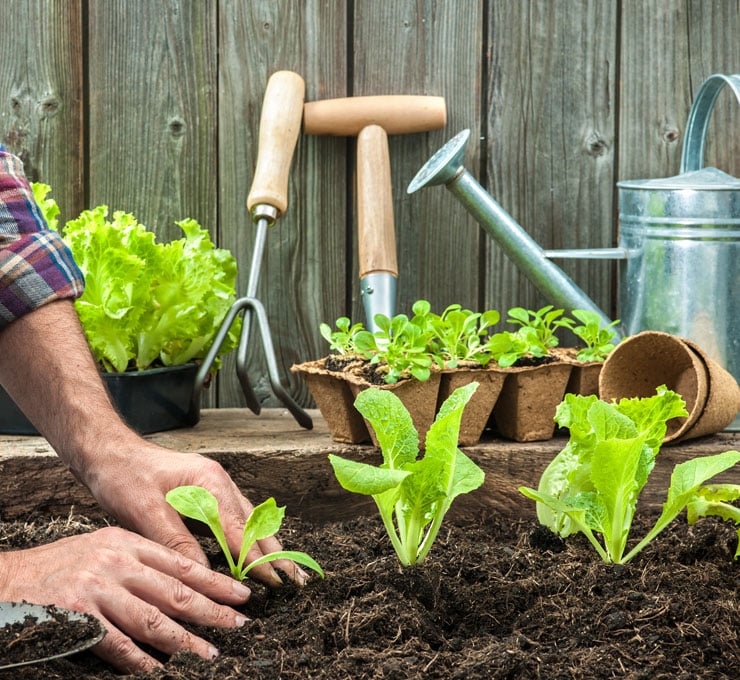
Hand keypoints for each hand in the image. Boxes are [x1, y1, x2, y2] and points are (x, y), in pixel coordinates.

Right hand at [0, 527, 250, 673]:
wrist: (8, 579)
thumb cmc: (59, 566)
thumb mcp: (102, 549)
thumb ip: (138, 562)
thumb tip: (180, 585)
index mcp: (126, 542)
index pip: (181, 564)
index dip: (214, 581)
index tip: (240, 594)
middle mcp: (116, 562)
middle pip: (175, 590)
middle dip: (212, 610)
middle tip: (239, 623)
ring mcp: (97, 588)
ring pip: (153, 619)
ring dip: (185, 641)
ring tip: (210, 653)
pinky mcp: (78, 615)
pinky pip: (117, 644)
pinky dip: (139, 660)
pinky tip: (158, 671)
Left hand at [83, 442, 309, 586]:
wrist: (109, 452)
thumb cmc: (124, 476)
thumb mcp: (145, 511)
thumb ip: (176, 542)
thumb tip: (202, 574)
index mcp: (209, 482)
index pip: (240, 528)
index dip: (257, 557)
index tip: (275, 580)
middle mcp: (219, 482)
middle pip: (254, 522)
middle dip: (275, 552)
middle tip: (295, 579)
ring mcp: (215, 486)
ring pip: (249, 520)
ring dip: (266, 546)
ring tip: (285, 569)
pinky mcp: (206, 493)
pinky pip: (235, 518)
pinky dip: (248, 538)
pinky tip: (255, 552)